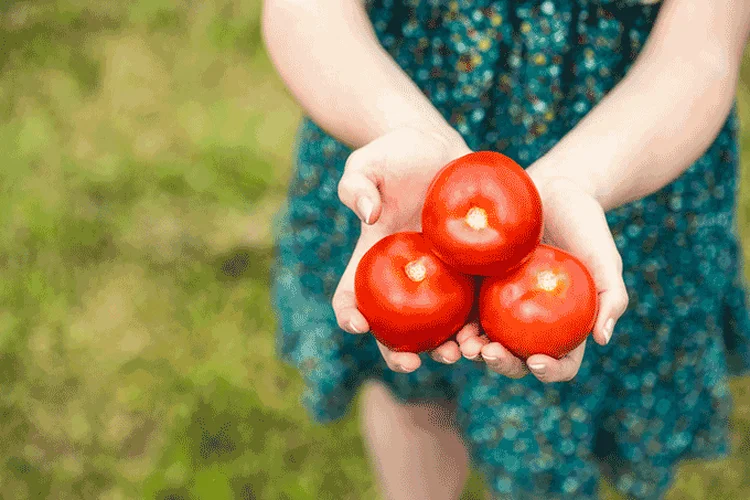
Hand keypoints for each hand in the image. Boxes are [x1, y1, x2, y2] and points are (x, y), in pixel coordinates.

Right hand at [332, 126, 475, 372]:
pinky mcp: (472, 269)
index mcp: (372, 258)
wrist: (438, 147)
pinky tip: (493, 332)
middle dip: (399, 353)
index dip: (348, 315)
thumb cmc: (396, 154)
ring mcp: (440, 277)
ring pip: (439, 326)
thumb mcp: (368, 163)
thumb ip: (357, 185)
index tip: (356, 324)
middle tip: (412, 362)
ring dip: (446, 348)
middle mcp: (404, 277)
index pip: (351, 295)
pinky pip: (476, 303)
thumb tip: (368, 215)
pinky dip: (481, 324)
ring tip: (459, 353)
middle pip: (394, 327)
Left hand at [458, 173, 628, 382]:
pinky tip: (447, 322)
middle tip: (488, 353)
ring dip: (471, 351)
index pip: (560, 361)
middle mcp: (531, 322)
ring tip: (463, 346)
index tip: (535, 361)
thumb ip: (612, 297)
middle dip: (502, 364)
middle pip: (516, 357)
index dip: (549, 371)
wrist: (553, 188)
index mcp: (564, 325)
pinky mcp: (477, 284)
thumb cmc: (586, 224)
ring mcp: (502, 305)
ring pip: (484, 339)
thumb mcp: (605, 258)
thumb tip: (602, 339)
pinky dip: (454, 322)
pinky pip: (464, 308)